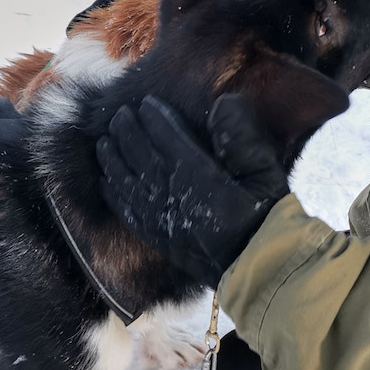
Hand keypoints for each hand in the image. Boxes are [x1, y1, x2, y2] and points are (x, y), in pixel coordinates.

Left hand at [96, 94, 288, 286]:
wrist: (255, 268)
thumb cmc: (265, 218)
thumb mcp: (266, 174)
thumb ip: (243, 138)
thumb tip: (223, 103)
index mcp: (197, 174)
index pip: (166, 136)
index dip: (153, 117)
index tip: (145, 102)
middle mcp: (171, 193)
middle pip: (138, 154)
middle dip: (126, 131)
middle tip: (118, 114)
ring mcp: (159, 217)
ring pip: (125, 179)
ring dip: (112, 157)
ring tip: (103, 140)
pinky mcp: (154, 236)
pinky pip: (125, 209)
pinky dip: (112, 191)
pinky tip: (105, 181)